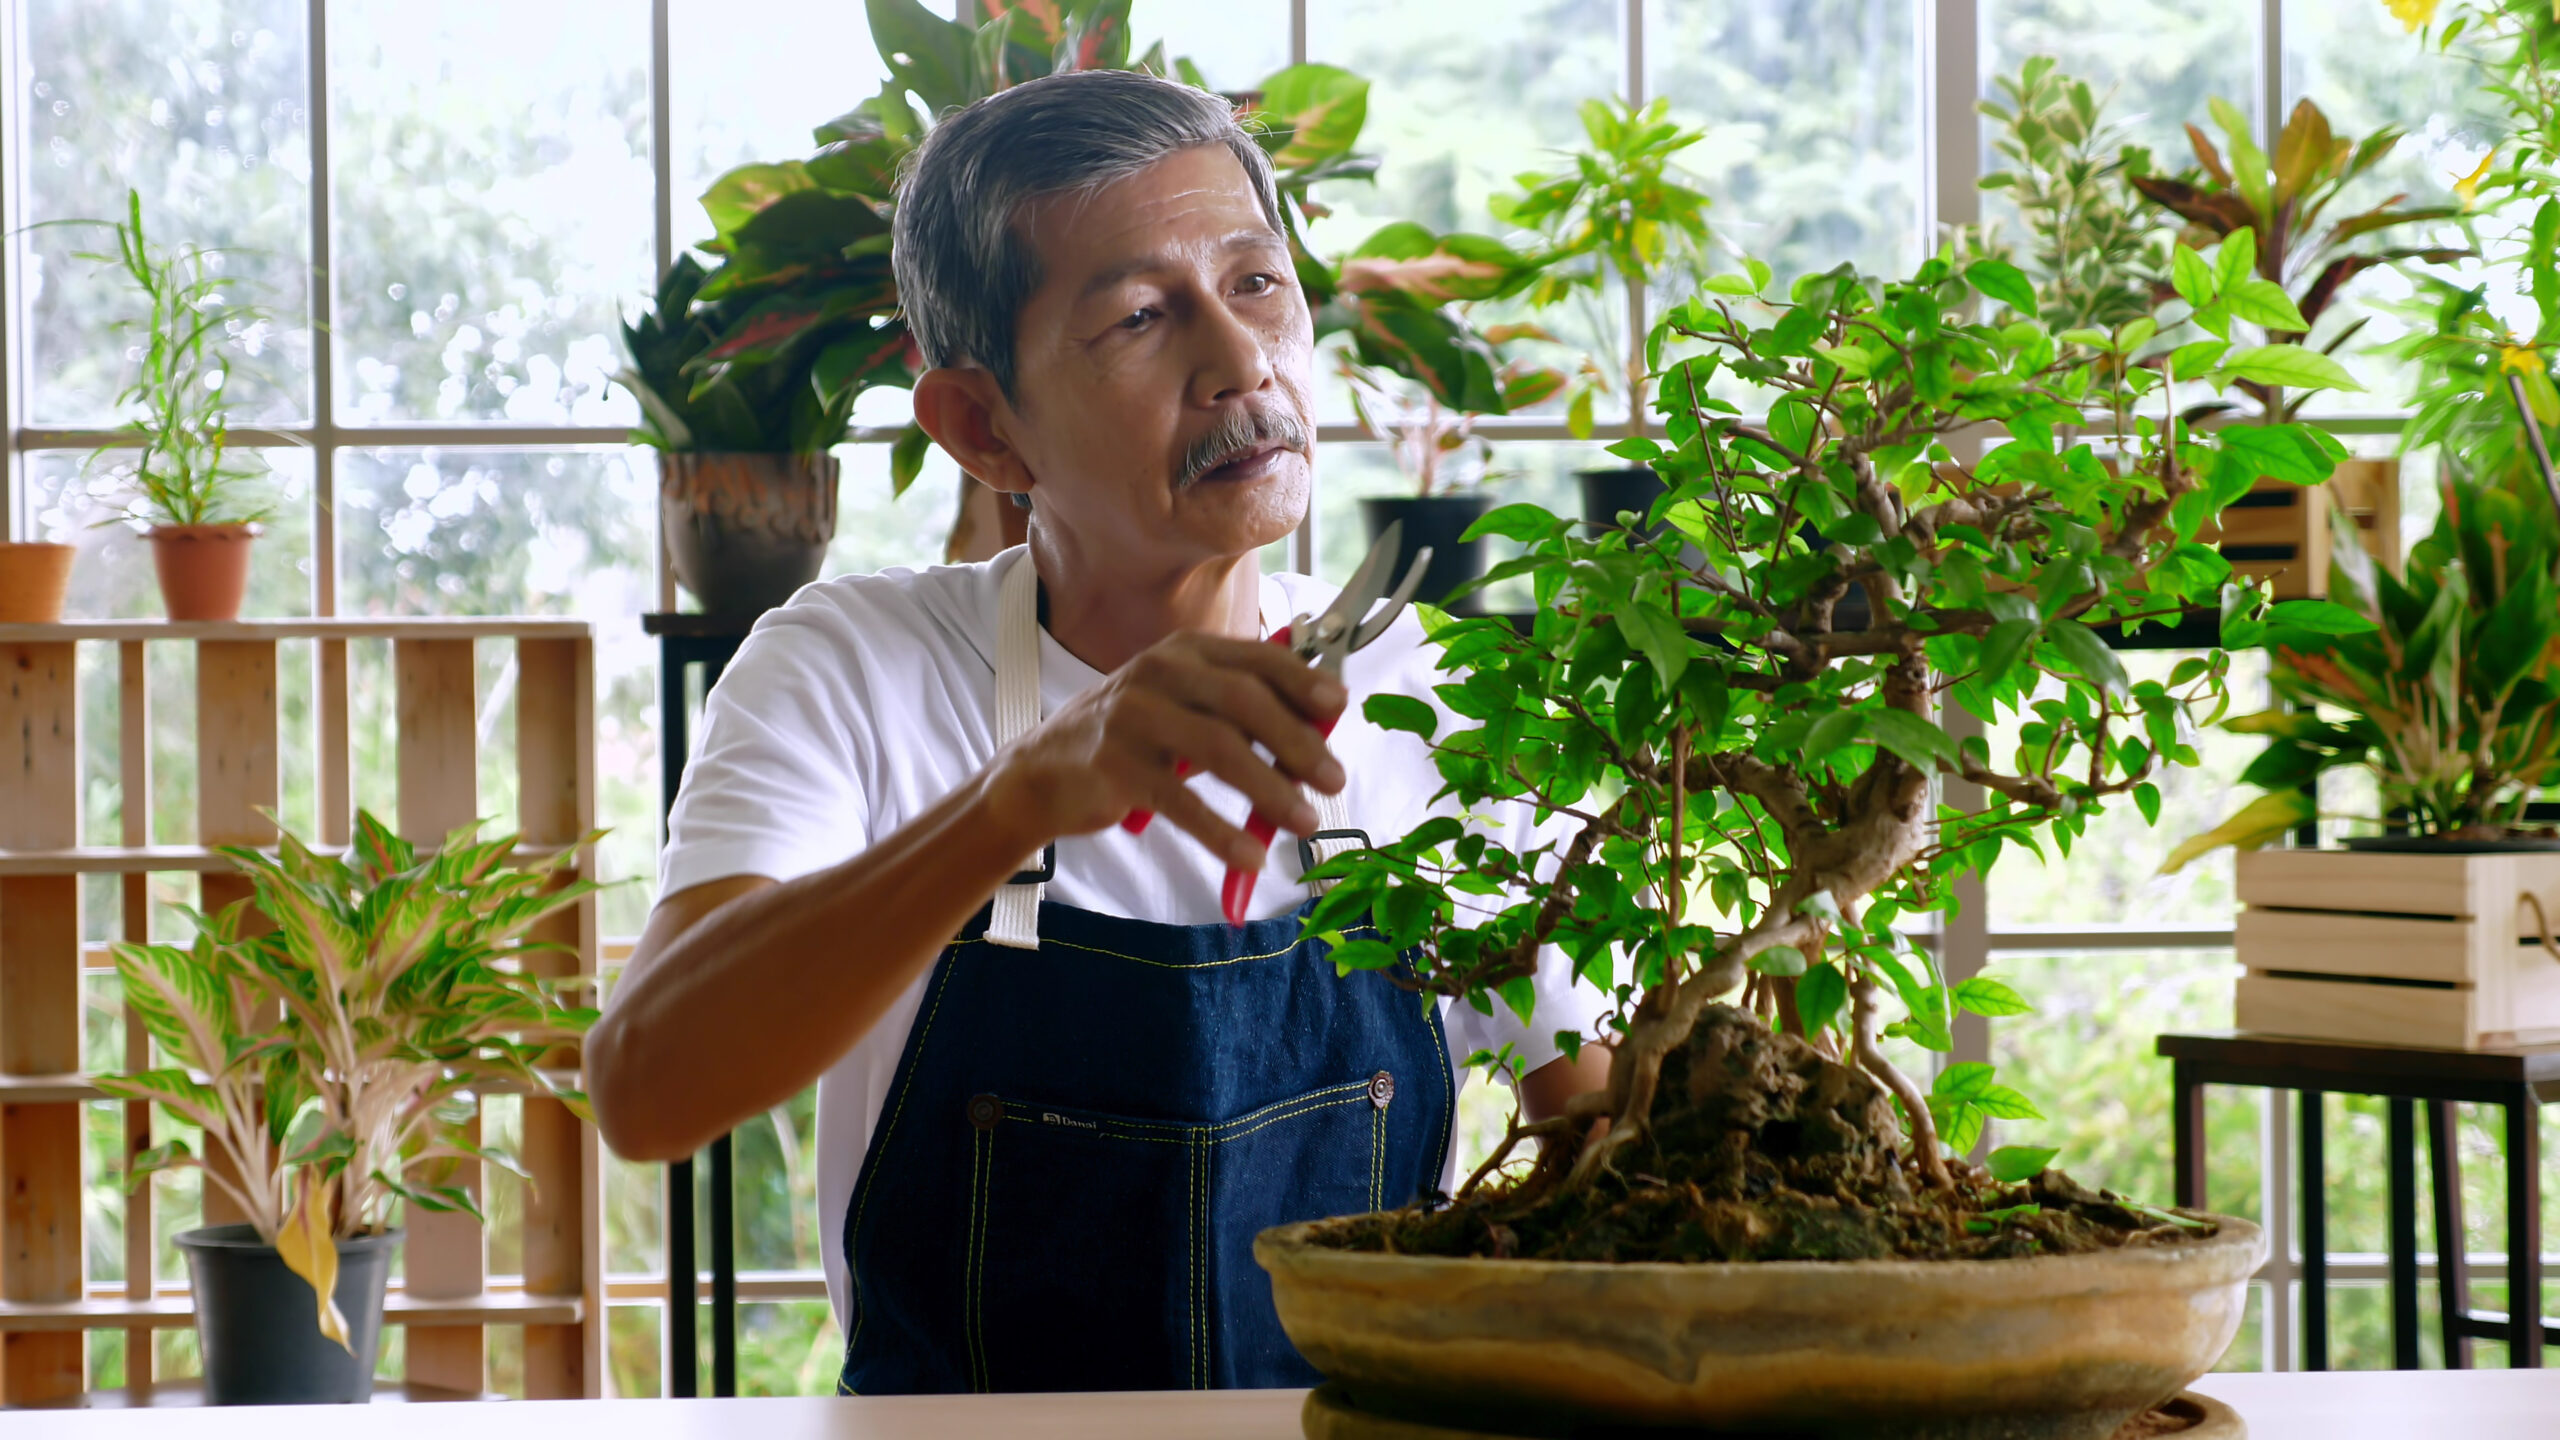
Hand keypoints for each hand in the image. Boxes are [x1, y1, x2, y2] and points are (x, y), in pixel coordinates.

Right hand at [978, 632, 1347, 872]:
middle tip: (1333, 779)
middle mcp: (1159, 673)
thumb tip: (1316, 737)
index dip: (1302, 680)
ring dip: (1271, 788)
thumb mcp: (1181, 706)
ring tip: (1304, 820)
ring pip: (1219, 749)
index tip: (1339, 705)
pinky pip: (1180, 800)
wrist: (1042, 772)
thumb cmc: (1129, 739)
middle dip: (1297, 741)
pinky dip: (1221, 832)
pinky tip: (1249, 856)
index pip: (1255, 658)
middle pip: (1244, 701)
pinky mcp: (1115, 766)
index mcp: (1184, 652)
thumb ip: (1237, 713)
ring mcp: (1133, 717)